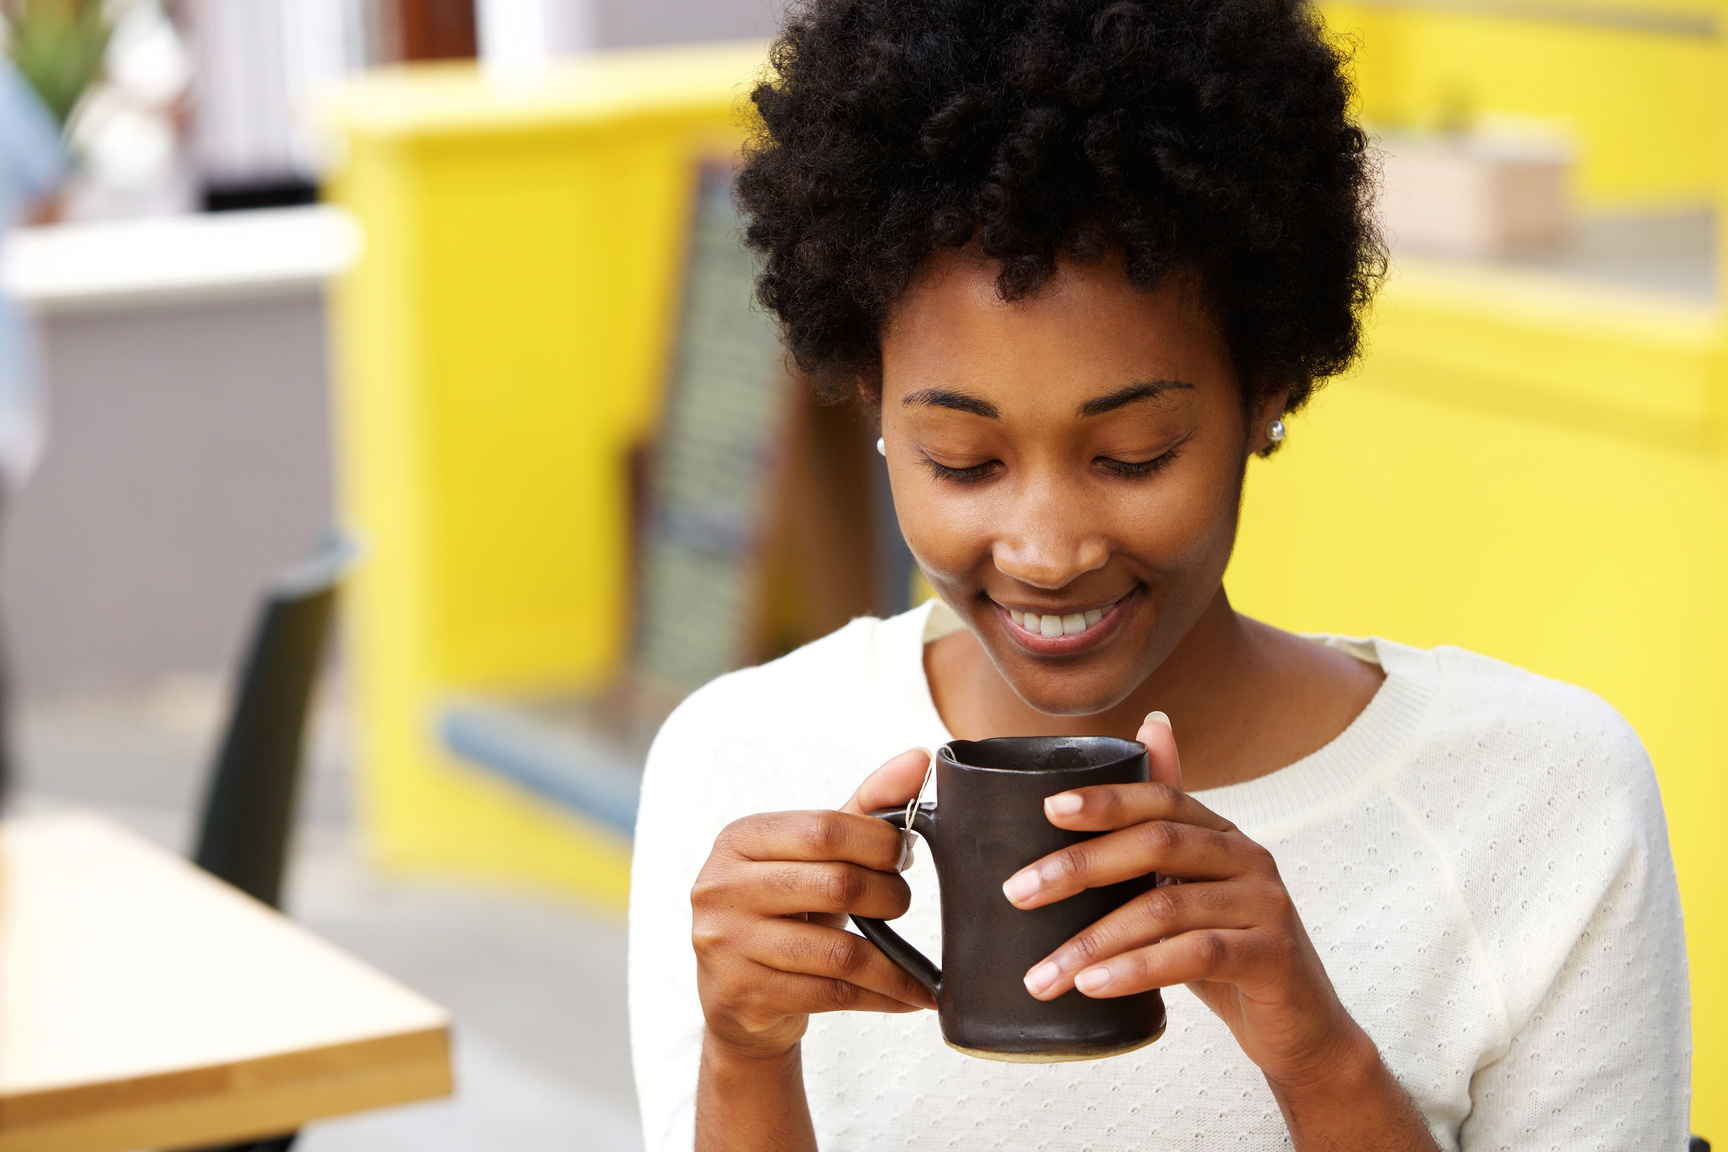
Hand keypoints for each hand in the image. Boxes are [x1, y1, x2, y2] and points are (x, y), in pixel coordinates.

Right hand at [691, 749, 938, 1062]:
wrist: (736, 996)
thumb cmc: (783, 912)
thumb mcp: (811, 857)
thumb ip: (865, 808)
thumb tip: (920, 759)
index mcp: (739, 840)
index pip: (824, 828)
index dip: (879, 842)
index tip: (902, 855)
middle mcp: (721, 887)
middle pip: (836, 884)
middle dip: (889, 896)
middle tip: (900, 902)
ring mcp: (727, 944)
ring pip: (840, 951)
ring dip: (894, 962)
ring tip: (915, 964)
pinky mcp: (744, 995)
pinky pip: (833, 994)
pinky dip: (882, 996)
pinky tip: (905, 995)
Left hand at [1003, 713, 1366, 1088]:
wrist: (1302, 1028)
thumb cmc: (1232, 954)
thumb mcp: (1192, 891)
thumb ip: (1162, 831)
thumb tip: (1150, 723)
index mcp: (1222, 834)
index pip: (1162, 799)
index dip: (1106, 799)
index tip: (1048, 809)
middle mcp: (1250, 858)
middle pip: (1157, 843)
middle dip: (1079, 865)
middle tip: (1018, 893)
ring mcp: (1267, 905)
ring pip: (1166, 907)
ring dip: (1093, 941)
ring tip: (1043, 973)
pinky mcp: (1274, 957)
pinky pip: (1196, 955)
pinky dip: (1137, 969)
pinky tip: (1094, 986)